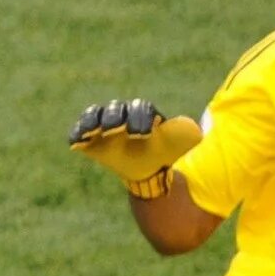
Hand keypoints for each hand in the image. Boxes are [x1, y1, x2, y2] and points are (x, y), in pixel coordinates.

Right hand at [70, 98, 202, 196]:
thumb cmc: (162, 152)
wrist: (145, 167)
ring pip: (95, 115)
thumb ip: (185, 135)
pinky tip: (76, 142)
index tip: (142, 134)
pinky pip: (80, 131)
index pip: (140, 108)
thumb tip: (198, 131)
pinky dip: (76, 134)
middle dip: (114, 117)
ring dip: (92, 122)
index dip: (140, 118)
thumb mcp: (178, 143)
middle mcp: (123, 115)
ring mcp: (104, 125)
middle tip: (114, 129)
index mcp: (144, 114)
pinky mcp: (90, 139)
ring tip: (90, 132)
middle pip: (116, 109)